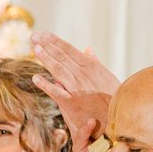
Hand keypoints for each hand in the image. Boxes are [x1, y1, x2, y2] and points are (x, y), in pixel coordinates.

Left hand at [31, 32, 118, 151]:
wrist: (118, 118)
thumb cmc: (114, 97)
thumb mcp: (107, 76)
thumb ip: (95, 63)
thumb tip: (88, 49)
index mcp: (91, 66)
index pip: (69, 50)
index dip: (55, 41)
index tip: (44, 34)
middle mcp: (83, 74)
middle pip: (62, 56)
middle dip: (47, 45)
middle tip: (34, 36)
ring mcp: (77, 88)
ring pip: (58, 69)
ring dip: (46, 58)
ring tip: (35, 48)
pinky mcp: (72, 103)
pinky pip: (56, 92)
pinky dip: (46, 85)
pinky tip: (35, 78)